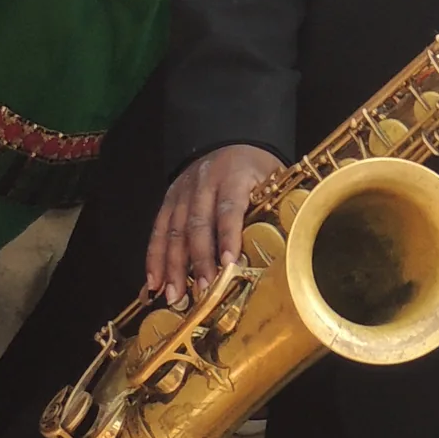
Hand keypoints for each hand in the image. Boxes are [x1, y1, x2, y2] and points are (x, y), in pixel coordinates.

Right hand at [144, 143, 282, 304]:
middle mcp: (203, 183)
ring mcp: (182, 192)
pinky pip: (158, 230)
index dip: (228, 237)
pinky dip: (155, 258)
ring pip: (174, 231)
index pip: (229, 208)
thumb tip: (283, 246)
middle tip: (203, 290)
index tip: (229, 263)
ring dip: (173, 266)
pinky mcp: (169, 200)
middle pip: (197, 224)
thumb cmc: (256, 168)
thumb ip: (273, 206)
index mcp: (233, 175)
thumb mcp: (273, 178)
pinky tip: (154, 282)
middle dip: (199, 260)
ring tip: (175, 296)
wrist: (231, 141)